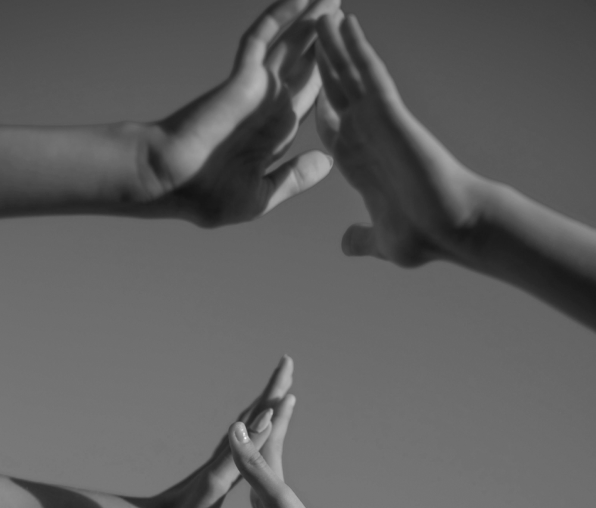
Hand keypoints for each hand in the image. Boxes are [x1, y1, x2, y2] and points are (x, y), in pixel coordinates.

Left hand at [123, 355, 294, 507]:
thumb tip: (265, 418)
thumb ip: (243, 451)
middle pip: (254, 413)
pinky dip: (253, 435)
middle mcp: (226, 452)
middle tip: (287, 368)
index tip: (287, 362)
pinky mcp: (216, 477)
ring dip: (264, 410)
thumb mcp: (217, 482)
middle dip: (272, 391)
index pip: (258, 412)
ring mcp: (221, 463)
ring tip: (275, 399)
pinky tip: (252, 439)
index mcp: (231, 452)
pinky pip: (242, 447)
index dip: (274, 389)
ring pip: (247, 428)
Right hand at [138, 0, 338, 225]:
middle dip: (326, 44)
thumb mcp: (261, 196)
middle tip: (346, 17)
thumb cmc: (207, 197)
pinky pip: (262, 38)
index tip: (348, 65)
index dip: (329, 79)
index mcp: (275, 135)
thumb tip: (326, 161)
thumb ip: (294, 179)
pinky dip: (279, 16)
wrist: (170, 182)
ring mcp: (256, 89)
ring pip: (291, 46)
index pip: (309, 100)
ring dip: (312, 21)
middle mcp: (269, 107)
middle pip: (305, 67)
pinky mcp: (242, 77)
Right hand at [228, 393, 345, 507]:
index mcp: (273, 473)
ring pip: (263, 465)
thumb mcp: (273, 498)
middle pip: (270, 439)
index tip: (285, 368)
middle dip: (272, 412)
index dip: (274, 398)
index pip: (272, 427)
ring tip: (255, 431)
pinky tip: (254, 489)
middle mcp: (273, 484)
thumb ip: (253, 463)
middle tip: (277, 386)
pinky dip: (254, 481)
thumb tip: (237, 426)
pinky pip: (258, 493)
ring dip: (261, 443)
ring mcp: (272, 504)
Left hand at [315, 12, 483, 265]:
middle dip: (319, 67)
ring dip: (332, 46)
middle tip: (304, 38)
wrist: (450, 229)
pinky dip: (356, 49)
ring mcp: (377, 123)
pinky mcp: (389, 115)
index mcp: (357, 163)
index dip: (314, 106)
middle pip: (335, 93)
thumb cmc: (423, 237)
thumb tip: (347, 244)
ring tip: (317, 15)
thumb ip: (362, 238)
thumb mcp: (380, 241)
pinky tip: (344, 23)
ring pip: (348, 76)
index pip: (330, 126)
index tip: (297, 92)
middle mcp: (365, 137)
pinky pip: (369, 75)